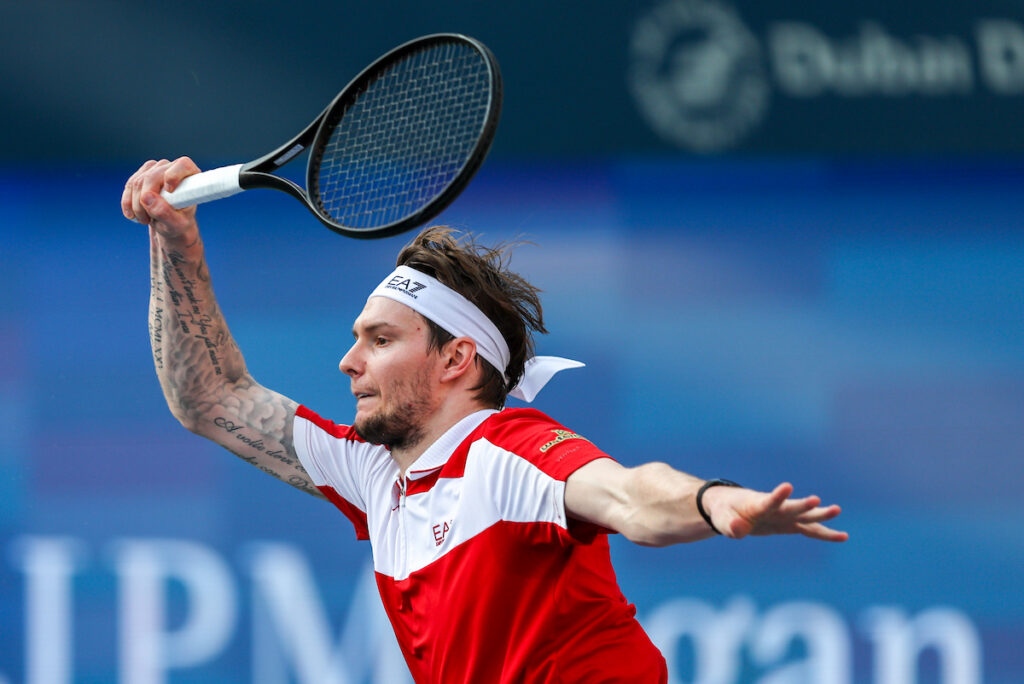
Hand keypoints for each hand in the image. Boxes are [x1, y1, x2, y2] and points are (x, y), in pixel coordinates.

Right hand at [121, 157, 200, 240]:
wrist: (169, 224)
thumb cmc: (179, 224)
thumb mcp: (176, 225)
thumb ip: (164, 213)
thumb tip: (146, 197)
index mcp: (190, 178)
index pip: (183, 165)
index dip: (173, 176)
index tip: (169, 191)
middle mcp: (173, 168)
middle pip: (152, 177)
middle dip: (144, 201)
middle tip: (147, 221)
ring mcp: (156, 169)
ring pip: (137, 182)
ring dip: (136, 205)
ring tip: (144, 220)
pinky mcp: (142, 173)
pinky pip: (129, 185)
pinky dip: (128, 202)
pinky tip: (132, 215)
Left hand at [707, 482, 847, 541]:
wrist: (732, 507)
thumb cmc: (725, 512)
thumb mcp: (722, 521)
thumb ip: (730, 526)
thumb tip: (738, 530)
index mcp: (757, 505)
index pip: (768, 501)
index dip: (777, 495)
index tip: (787, 486)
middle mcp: (775, 508)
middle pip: (791, 508)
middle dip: (803, 506)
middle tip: (817, 500)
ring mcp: (784, 516)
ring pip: (805, 517)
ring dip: (820, 516)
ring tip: (837, 510)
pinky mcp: (790, 524)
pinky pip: (810, 530)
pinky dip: (824, 533)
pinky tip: (843, 536)